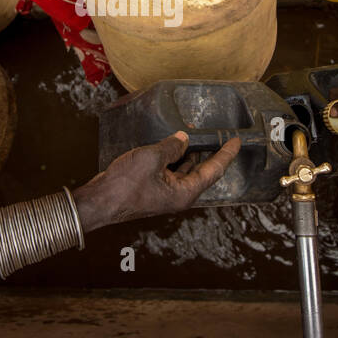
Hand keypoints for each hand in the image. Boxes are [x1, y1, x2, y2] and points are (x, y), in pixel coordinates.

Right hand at [72, 131, 239, 227]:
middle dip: (209, 153)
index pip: (214, 171)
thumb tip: (183, 139)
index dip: (226, 154)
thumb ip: (171, 147)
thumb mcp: (152, 158)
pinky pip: (171, 172)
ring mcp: (166, 194)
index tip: (237, 141)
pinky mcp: (154, 190)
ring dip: (190, 155)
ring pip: (185, 171)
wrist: (100, 201)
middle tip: (218, 135)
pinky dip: (174, 158)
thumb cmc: (125, 184)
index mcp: (185, 192)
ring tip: (196, 136)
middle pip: (202, 172)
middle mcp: (179, 195)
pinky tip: (172, 145)